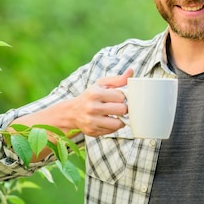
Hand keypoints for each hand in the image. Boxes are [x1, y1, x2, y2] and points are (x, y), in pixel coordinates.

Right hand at [11, 69, 132, 137]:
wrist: (72, 112)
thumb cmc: (90, 96)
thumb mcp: (101, 85)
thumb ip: (117, 79)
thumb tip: (131, 71)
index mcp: (95, 93)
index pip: (121, 96)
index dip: (122, 97)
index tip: (117, 98)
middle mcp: (92, 108)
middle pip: (122, 110)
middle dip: (123, 108)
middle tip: (118, 107)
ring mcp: (92, 121)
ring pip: (118, 124)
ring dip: (120, 119)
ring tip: (116, 115)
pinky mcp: (93, 132)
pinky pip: (112, 131)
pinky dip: (113, 126)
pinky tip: (108, 121)